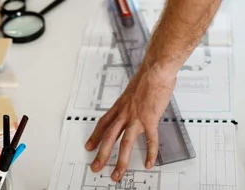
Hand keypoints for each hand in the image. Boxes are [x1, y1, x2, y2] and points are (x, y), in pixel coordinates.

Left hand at [85, 62, 175, 181]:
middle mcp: (125, 112)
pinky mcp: (150, 119)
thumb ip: (132, 100)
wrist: (156, 69)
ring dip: (121, 161)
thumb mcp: (133, 88)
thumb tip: (135, 105)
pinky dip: (150, 153)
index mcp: (120, 105)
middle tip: (95, 167)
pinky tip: (149, 163)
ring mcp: (137, 117)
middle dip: (101, 154)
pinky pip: (150, 140)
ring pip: (125, 143)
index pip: (104, 123)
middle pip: (109, 136)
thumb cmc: (147, 76)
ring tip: (117, 174)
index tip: (89, 146)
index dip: (95, 136)